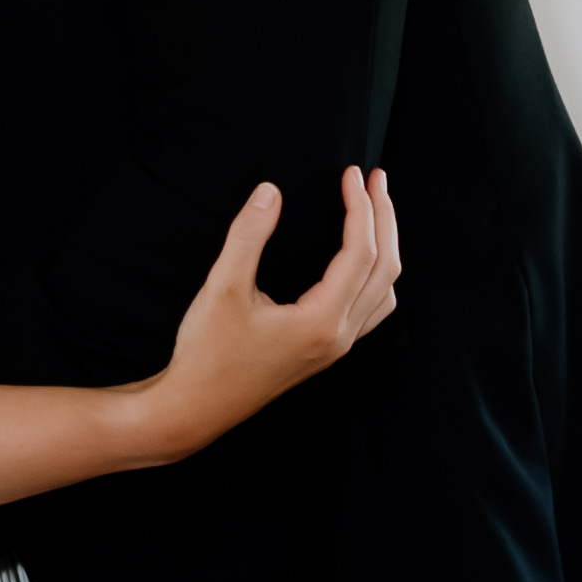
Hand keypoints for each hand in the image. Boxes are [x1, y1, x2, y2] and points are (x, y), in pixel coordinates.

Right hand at [144, 168, 404, 457]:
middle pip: (385, 269)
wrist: (195, 408)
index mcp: (320, 321)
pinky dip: (376, 275)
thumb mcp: (222, 288)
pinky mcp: (324, 351)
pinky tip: (359, 259)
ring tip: (374, 210)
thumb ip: (248, 236)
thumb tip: (270, 191)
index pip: (361, 254)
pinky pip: (371, 310)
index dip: (360, 208)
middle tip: (374, 177)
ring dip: (386, 246)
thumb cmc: (207, 353)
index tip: (350, 173)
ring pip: (384, 292)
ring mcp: (335, 348)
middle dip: (384, 219)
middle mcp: (338, 337)